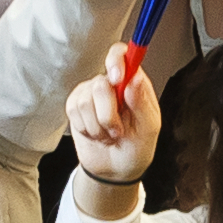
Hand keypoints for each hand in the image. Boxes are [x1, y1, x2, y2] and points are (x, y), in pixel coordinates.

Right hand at [66, 44, 162, 182]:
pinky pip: (74, 111)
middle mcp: (111, 83)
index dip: (115, 61)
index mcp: (133, 82)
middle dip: (108, 115)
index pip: (121, 54)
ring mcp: (91, 93)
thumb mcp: (149, 128)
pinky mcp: (76, 106)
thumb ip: (142, 103)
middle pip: (99, 84)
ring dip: (98, 126)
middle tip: (117, 130)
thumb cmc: (138, 146)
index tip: (117, 79)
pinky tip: (96, 134)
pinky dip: (86, 129)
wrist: (117, 169)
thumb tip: (134, 79)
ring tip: (109, 135)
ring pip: (85, 101)